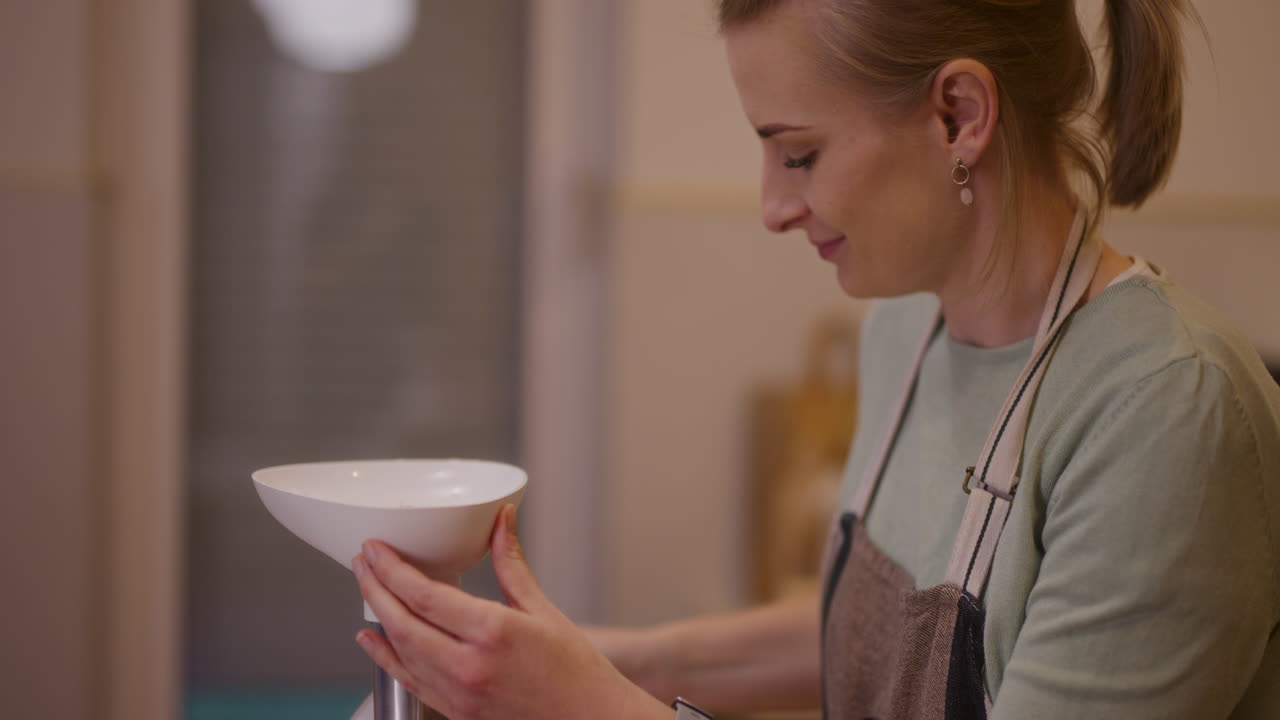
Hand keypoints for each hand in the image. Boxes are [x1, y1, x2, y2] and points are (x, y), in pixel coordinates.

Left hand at [352, 504, 670, 719]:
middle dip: (374, 587)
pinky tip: (373, 639)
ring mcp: (460, 694)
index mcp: (492, 632)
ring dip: (376, 618)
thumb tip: (502, 521)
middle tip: (362, 561)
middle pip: (401, 622)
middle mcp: (470, 665)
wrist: (589, 719)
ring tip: (367, 589)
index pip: (424, 595)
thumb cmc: (575, 670)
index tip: (376, 549)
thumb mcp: (543, 609)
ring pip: (400, 652)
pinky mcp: (457, 712)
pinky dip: (385, 658)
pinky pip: (409, 681)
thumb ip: (511, 563)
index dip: (392, 569)